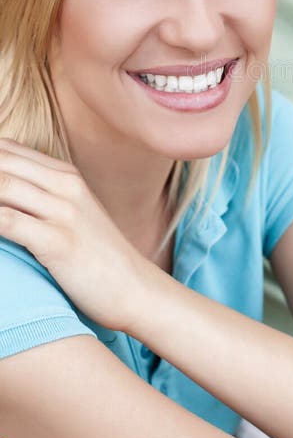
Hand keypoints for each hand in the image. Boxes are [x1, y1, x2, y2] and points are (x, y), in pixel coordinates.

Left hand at [0, 138, 150, 330]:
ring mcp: (62, 211)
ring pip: (1, 185)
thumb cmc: (98, 257)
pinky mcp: (57, 241)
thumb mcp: (73, 214)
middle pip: (1, 161)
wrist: (135, 288)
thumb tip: (6, 192)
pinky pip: (6, 222)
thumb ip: (41, 197)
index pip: (7, 149)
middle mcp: (64, 185)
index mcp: (65, 175)